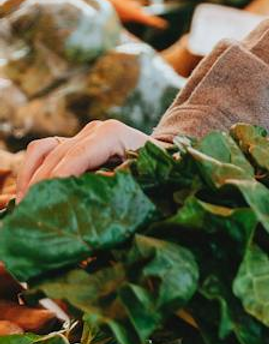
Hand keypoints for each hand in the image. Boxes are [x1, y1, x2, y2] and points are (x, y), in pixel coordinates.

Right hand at [15, 120, 160, 201]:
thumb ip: (122, 185)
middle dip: (42, 185)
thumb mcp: (148, 179)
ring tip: (26, 206)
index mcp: (113, 134)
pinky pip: (43, 151)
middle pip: (57, 156)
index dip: (59, 178)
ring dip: (31, 178)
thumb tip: (90, 197)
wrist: (166, 156)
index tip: (44, 201)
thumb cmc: (161, 171)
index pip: (78, 156)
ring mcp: (81, 134)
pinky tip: (27, 194)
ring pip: (44, 151)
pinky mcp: (72, 142)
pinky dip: (31, 170)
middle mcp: (94, 130)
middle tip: (31, 212)